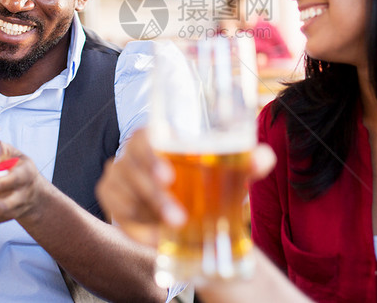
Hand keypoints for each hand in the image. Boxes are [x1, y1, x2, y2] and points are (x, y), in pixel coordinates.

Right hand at [96, 128, 276, 246]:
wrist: (193, 209)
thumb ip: (248, 162)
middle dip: (153, 194)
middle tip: (178, 218)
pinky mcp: (113, 201)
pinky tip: (157, 240)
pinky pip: (118, 215)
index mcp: (156, 137)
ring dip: (148, 215)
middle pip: (131, 167)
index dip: (151, 155)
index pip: (143, 137)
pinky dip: (137, 229)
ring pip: (123, 193)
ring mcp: (118, 178)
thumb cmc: (207, 179)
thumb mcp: (230, 171)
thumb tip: (263, 158)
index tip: (169, 177)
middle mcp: (132, 154)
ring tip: (174, 230)